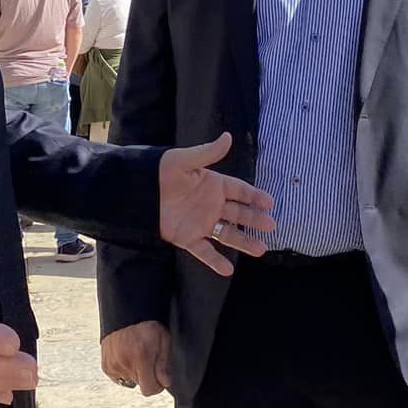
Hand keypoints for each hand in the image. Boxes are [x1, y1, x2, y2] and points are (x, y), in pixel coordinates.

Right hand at [100, 320, 171, 396]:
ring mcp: (114, 365)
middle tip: (149, 358)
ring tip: (136, 354)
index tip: (160, 377)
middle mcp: (125, 363)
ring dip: (135, 372)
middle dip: (147, 375)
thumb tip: (165, 382)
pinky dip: (124, 370)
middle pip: (141, 384)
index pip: (149, 389)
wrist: (124, 312)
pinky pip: (118, 377)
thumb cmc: (146, 323)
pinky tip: (127, 356)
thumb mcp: (163, 338)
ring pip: (130, 381)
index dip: (158, 385)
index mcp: (141, 356)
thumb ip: (164, 363)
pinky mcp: (106, 366)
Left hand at [157, 133, 274, 275]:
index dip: (255, 196)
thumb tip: (228, 137)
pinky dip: (215, 261)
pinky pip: (204, 251)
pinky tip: (228, 270)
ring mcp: (201, 222)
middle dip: (255, 219)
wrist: (136, 192)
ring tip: (261, 249)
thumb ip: (207, 153)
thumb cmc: (160, 171)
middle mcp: (211, 205)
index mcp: (213, 185)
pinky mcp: (187, 238)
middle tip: (271, 225)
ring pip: (227, 234)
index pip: (240, 191)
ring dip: (243, 242)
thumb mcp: (184, 161)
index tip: (270, 203)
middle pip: (238, 213)